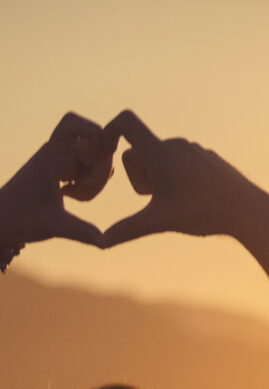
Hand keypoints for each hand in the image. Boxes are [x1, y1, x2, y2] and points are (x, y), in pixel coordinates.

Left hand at [0, 114, 116, 249]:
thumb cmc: (19, 219)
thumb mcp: (53, 226)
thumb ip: (82, 232)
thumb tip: (105, 242)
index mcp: (51, 156)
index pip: (72, 122)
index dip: (92, 132)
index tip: (93, 158)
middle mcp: (57, 154)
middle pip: (96, 145)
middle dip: (100, 170)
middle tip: (78, 190)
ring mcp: (62, 162)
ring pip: (97, 159)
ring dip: (97, 178)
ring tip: (73, 196)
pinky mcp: (63, 171)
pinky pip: (90, 169)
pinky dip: (91, 183)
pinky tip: (72, 196)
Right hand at [97, 111, 268, 247]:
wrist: (249, 212)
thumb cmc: (203, 214)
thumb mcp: (160, 222)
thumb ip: (128, 229)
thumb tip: (100, 243)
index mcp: (160, 151)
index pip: (126, 122)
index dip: (109, 129)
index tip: (105, 147)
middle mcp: (177, 144)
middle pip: (141, 152)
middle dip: (140, 174)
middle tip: (156, 197)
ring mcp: (196, 150)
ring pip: (163, 159)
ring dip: (160, 177)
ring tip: (179, 199)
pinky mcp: (210, 158)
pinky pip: (183, 163)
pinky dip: (180, 177)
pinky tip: (196, 196)